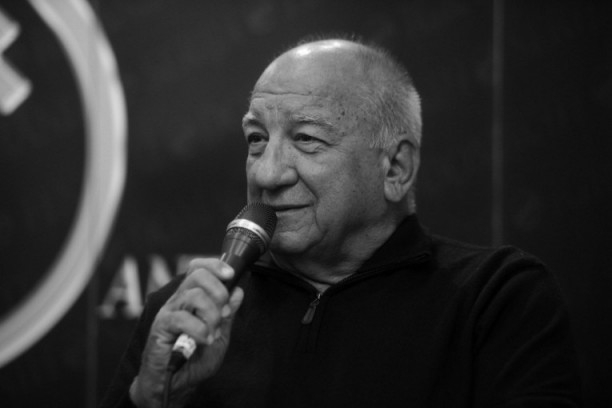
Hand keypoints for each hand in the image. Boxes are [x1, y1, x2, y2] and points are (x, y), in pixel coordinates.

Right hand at [130, 258, 243, 407]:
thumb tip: (238, 291)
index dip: (214, 265)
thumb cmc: (194, 360)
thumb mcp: (220, 335)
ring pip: (193, 296)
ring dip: (211, 315)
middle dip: (219, 292)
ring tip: (212, 333)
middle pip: (197, 275)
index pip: (198, 268)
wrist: (175, 384)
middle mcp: (178, 301)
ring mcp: (168, 312)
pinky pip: (182, 318)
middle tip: (223, 314)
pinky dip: (200, 330)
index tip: (230, 275)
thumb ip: (228, 314)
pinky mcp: (161, 327)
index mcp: (191, 298)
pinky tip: (204, 340)